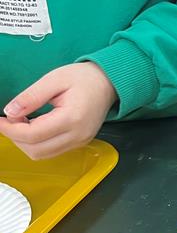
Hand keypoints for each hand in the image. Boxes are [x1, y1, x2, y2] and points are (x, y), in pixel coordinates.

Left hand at [0, 62, 116, 159]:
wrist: (109, 83)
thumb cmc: (85, 78)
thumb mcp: (54, 79)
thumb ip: (31, 97)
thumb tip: (10, 112)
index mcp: (72, 118)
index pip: (33, 135)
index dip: (10, 129)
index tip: (0, 119)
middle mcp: (78, 135)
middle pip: (35, 150)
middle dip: (15, 137)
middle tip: (10, 119)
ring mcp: (80, 141)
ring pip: (41, 155)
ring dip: (25, 143)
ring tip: (22, 123)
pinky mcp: (80, 143)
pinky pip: (51, 152)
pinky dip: (36, 143)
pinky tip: (34, 127)